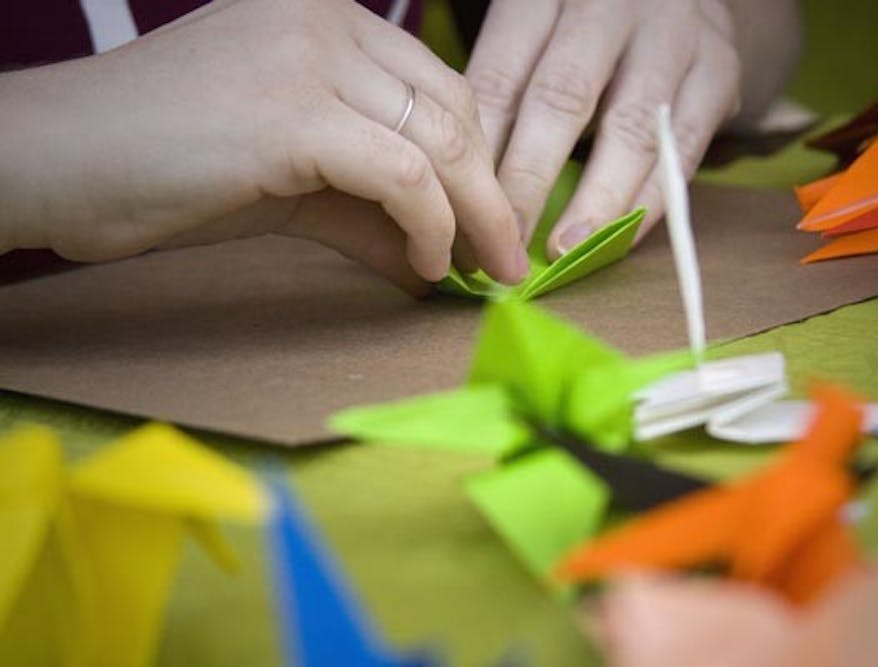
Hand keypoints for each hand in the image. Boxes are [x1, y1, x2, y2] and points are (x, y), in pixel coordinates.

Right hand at [0, 0, 528, 292]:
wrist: (51, 162)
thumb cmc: (161, 169)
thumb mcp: (289, 186)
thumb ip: (368, 211)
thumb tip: (433, 257)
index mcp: (325, 18)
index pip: (439, 88)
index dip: (476, 162)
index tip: (492, 225)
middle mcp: (324, 19)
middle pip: (453, 111)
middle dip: (491, 194)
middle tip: (507, 258)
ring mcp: (307, 57)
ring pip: (439, 141)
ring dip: (475, 217)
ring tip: (481, 269)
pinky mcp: (290, 112)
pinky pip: (400, 174)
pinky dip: (430, 226)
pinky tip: (429, 264)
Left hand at [465, 0, 741, 257]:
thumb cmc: (582, 23)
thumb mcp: (534, 31)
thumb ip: (505, 91)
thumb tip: (469, 188)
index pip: (502, 77)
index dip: (483, 153)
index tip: (466, 213)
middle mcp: (611, 4)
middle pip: (562, 99)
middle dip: (530, 180)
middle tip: (506, 240)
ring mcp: (672, 34)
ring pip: (630, 129)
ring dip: (595, 200)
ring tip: (565, 250)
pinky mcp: (719, 70)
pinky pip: (682, 150)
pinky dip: (649, 202)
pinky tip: (618, 239)